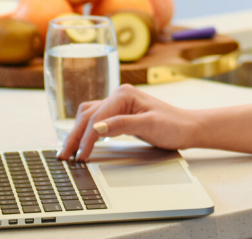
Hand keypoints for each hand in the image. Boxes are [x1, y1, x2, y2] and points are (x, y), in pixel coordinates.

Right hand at [57, 84, 197, 161]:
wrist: (188, 128)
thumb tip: (97, 128)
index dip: (85, 138)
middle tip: (63, 156)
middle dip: (75, 135)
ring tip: (67, 151)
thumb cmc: (173, 125)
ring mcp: (120, 104)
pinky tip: (82, 141)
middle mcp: (120, 95)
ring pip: (90, 116)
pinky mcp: (122, 114)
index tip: (79, 156)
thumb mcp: (148, 125)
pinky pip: (98, 120)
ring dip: (78, 132)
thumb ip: (121, 125)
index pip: (97, 117)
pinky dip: (87, 130)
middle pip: (89, 115)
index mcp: (125, 94)